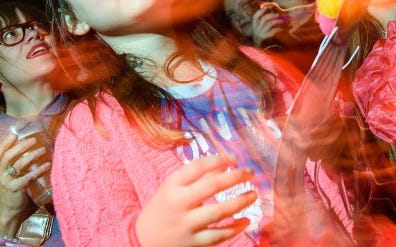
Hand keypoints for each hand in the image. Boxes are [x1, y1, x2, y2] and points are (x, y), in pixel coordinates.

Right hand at [0, 134, 46, 235]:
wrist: (10, 213)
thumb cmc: (14, 193)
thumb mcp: (12, 178)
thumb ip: (20, 168)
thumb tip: (38, 152)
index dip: (5, 143)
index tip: (15, 135)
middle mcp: (1, 175)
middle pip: (8, 156)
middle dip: (21, 146)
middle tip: (33, 140)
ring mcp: (7, 182)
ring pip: (18, 164)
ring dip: (32, 155)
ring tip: (43, 149)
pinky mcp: (16, 189)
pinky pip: (28, 177)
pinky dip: (39, 170)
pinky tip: (48, 165)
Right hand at [135, 154, 257, 246]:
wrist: (142, 239)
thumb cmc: (164, 207)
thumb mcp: (173, 187)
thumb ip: (198, 176)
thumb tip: (226, 164)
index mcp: (172, 186)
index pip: (197, 167)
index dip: (218, 160)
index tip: (235, 158)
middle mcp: (179, 203)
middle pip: (211, 187)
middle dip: (235, 177)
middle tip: (250, 173)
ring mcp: (186, 224)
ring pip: (218, 212)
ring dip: (240, 202)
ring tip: (253, 194)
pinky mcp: (193, 242)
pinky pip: (218, 235)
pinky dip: (235, 228)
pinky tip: (247, 220)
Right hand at [251, 7, 287, 46]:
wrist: (264, 55)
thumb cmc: (265, 44)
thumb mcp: (262, 34)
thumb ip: (265, 26)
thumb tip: (271, 17)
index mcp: (254, 28)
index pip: (255, 17)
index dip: (261, 11)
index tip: (266, 7)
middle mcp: (255, 31)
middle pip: (263, 19)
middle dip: (271, 15)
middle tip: (278, 14)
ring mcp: (259, 35)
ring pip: (268, 23)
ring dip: (276, 21)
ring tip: (283, 21)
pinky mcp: (264, 39)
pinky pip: (272, 31)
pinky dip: (278, 28)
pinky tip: (282, 29)